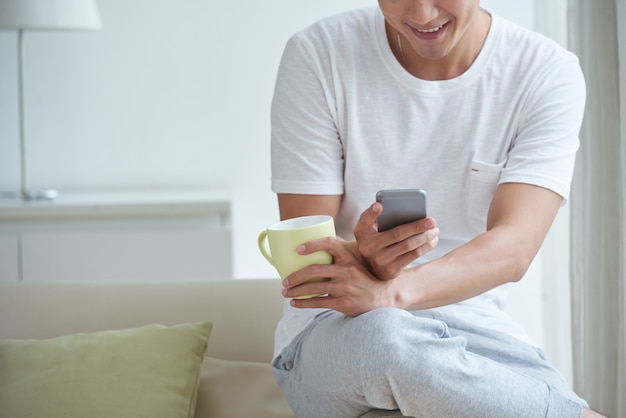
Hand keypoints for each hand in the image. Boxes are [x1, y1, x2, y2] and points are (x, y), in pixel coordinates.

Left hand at [281, 237, 395, 315]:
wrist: (381, 296)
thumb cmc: (363, 275)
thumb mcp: (355, 259)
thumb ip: (340, 249)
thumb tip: (318, 236)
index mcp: (348, 257)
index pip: (329, 244)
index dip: (312, 245)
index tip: (297, 250)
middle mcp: (346, 271)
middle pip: (314, 271)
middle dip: (295, 276)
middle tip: (284, 281)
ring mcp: (344, 288)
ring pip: (313, 289)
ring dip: (295, 291)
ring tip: (285, 292)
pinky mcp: (343, 303)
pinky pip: (318, 303)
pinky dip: (303, 303)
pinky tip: (295, 303)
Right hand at [353, 202, 438, 279]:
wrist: (370, 265)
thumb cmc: (373, 238)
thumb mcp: (366, 227)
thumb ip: (373, 216)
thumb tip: (381, 206)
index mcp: (362, 232)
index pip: (365, 219)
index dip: (372, 213)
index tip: (380, 206)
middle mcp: (368, 247)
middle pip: (397, 234)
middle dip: (417, 227)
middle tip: (432, 221)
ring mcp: (379, 260)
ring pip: (407, 246)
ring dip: (424, 238)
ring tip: (435, 231)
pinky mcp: (390, 270)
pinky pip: (411, 257)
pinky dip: (424, 248)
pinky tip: (432, 241)